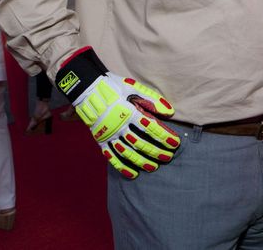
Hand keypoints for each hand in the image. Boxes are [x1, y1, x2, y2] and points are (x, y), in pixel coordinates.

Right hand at [57, 48, 179, 178]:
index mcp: (128, 112)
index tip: (174, 143)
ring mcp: (109, 135)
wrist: (88, 90)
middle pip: (140, 143)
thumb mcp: (134, 88)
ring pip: (127, 152)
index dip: (164, 136)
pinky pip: (111, 157)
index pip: (150, 128)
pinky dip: (122, 167)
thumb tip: (170, 112)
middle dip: (156, 151)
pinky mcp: (101, 140)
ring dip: (142, 161)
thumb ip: (153, 99)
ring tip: (154, 167)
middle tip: (168, 157)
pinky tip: (133, 173)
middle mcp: (119, 126)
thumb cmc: (114, 87)